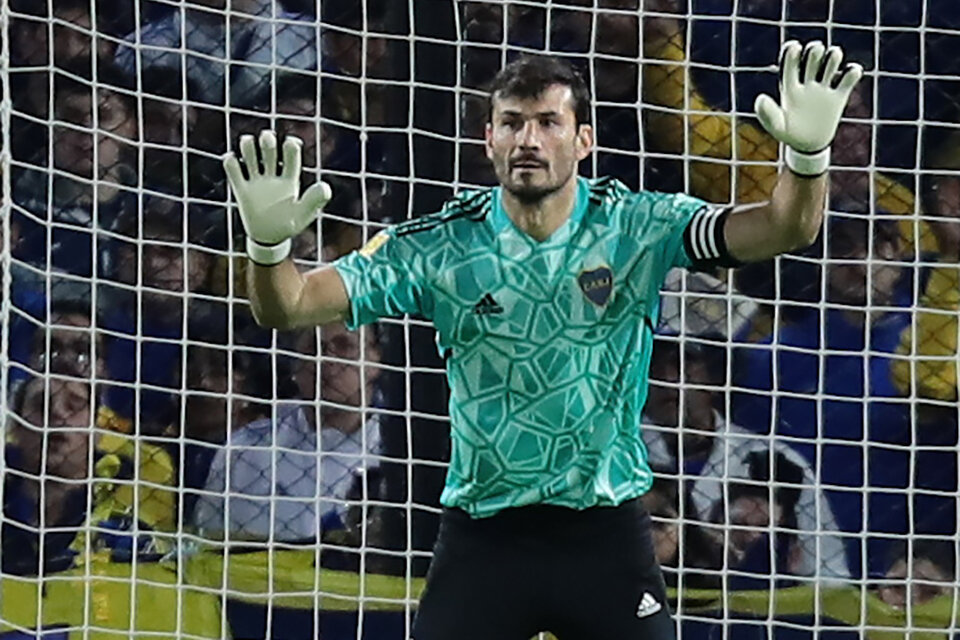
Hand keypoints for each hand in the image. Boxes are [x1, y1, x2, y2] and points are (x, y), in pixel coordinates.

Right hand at [223, 130, 331, 264]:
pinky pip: (234, 171)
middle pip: (269, 149)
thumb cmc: (290, 225)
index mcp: (290, 178)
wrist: (270, 239)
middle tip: (267, 140)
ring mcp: (257, 182)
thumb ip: (314, 200)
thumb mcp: (304, 214)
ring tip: (248, 144)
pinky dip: (230, 161)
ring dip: (248, 145)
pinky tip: (232, 159)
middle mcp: (273, 176)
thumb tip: (325, 187)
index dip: (291, 144)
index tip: (290, 144)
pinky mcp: (242, 190)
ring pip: (250, 154)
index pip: (291, 153)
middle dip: (268, 141)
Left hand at [754, 40, 863, 175]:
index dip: (792, 50)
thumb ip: (767, 114)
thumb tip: (761, 98)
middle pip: (813, 54)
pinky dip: (853, 71)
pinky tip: (850, 74)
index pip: (790, 60)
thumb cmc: (788, 135)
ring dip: (833, 56)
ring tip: (831, 69)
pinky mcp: (839, 96)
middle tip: (815, 55)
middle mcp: (807, 82)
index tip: (795, 47)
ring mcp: (824, 88)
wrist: (808, 147)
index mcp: (790, 85)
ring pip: (831, 60)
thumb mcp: (776, 127)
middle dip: (815, 50)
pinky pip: (849, 76)